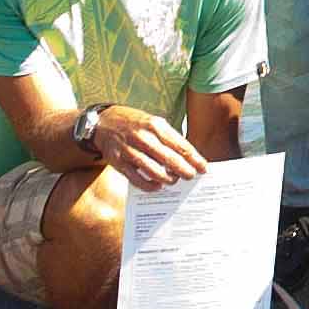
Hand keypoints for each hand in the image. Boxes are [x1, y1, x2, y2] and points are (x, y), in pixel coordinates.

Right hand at [82, 105, 210, 187]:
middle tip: (191, 177)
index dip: (194, 158)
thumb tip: (188, 156)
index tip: (203, 168)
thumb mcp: (153, 122)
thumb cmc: (134, 124)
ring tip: (174, 180)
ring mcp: (129, 150)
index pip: (180, 145)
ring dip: (167, 178)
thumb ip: (169, 138)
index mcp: (155, 125)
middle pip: (169, 158)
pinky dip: (149, 185)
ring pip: (153, 170)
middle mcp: (143, 137)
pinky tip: (157, 186)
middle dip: (184, 170)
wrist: (104, 122)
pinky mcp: (118, 162)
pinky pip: (136, 178)